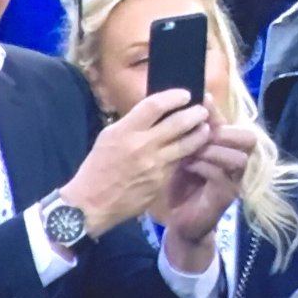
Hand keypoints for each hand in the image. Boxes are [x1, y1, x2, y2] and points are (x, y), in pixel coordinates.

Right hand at [60, 89, 211, 238]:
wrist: (91, 203)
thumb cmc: (98, 166)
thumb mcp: (109, 136)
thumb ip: (133, 123)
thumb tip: (156, 111)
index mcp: (125, 131)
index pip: (155, 105)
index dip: (174, 97)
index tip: (185, 94)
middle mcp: (142, 146)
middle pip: (178, 123)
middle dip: (195, 113)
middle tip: (202, 110)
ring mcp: (155, 166)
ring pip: (187, 145)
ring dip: (200, 134)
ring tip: (205, 128)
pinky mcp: (161, 182)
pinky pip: (178, 164)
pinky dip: (187, 155)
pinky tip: (192, 151)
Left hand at [163, 96, 256, 272]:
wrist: (179, 220)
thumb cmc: (181, 184)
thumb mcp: (183, 154)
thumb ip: (188, 134)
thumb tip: (180, 105)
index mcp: (227, 148)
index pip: (231, 123)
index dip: (217, 111)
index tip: (200, 100)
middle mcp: (237, 162)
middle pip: (249, 138)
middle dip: (224, 131)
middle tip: (201, 132)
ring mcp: (235, 180)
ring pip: (238, 157)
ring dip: (212, 151)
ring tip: (190, 151)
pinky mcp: (227, 196)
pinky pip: (222, 176)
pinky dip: (203, 167)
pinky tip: (187, 165)